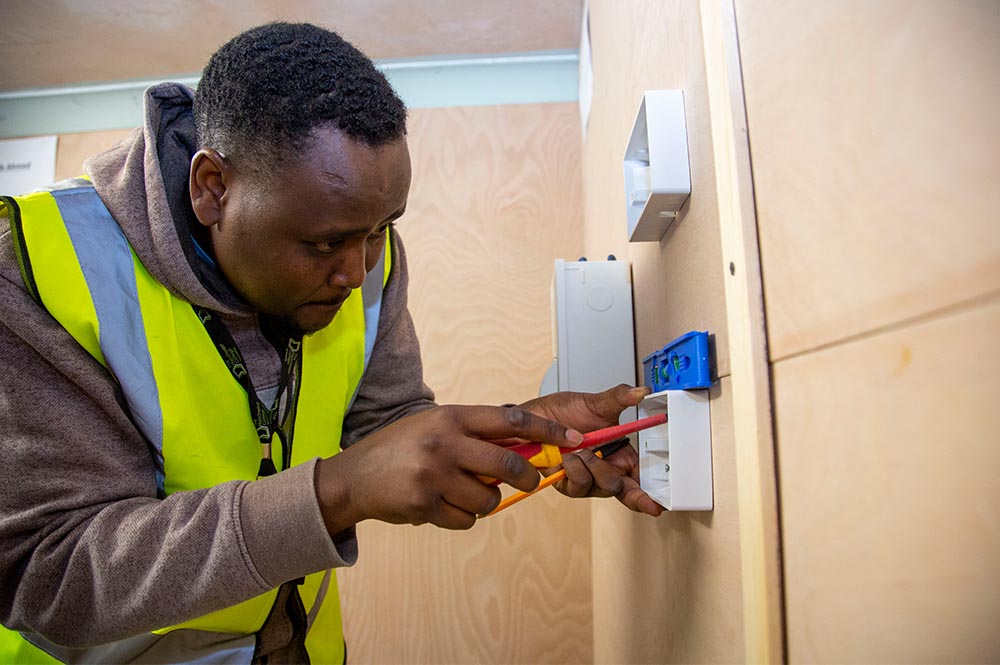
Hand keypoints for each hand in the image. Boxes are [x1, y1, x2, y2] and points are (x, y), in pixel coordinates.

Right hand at [314, 405, 583, 531]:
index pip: (511, 419)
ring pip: (489, 498)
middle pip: (507, 463)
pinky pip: (466, 520)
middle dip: (525, 476)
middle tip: (529, 480)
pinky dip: (462, 517)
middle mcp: (444, 442)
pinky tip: (442, 506)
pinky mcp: (425, 504)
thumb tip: (522, 448)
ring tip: (463, 493)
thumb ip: (472, 434)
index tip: (573, 440)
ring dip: (485, 501)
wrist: (353, 478)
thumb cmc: (400, 449)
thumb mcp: (434, 426)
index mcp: (451, 417)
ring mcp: (434, 474)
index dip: (546, 431)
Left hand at [520, 384, 662, 516]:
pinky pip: (578, 486)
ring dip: (590, 466)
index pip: (638, 482)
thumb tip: (640, 391)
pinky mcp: (567, 484)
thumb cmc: (563, 412)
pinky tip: (567, 458)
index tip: (656, 506)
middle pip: (621, 488)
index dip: (647, 497)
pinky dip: (575, 470)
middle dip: (610, 472)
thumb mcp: (596, 403)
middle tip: (596, 453)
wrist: (533, 417)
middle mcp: (604, 471)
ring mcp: (586, 480)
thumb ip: (620, 398)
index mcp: (619, 456)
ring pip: (601, 487)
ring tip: (578, 450)